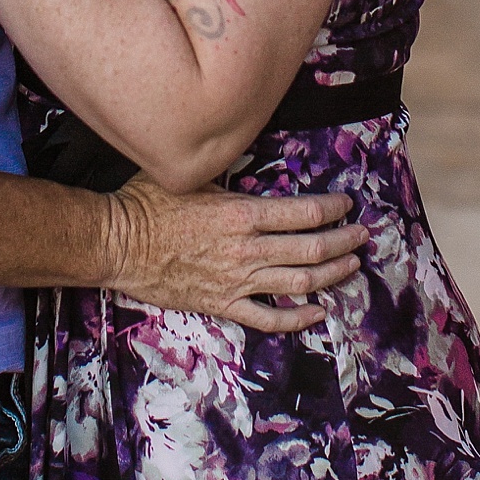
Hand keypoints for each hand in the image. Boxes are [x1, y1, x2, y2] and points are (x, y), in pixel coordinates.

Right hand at [103, 177, 364, 333]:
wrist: (118, 243)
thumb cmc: (149, 204)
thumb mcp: (193, 177)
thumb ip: (228, 175)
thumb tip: (250, 161)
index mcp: (242, 213)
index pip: (304, 212)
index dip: (332, 209)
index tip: (346, 204)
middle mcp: (247, 249)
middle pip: (312, 248)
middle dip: (344, 240)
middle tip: (362, 234)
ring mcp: (237, 280)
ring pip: (299, 282)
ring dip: (332, 274)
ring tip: (351, 266)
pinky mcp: (223, 304)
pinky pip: (269, 318)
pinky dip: (297, 317)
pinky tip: (316, 312)